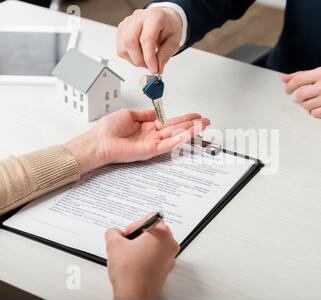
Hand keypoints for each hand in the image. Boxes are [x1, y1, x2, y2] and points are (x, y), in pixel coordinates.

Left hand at [65, 108, 209, 174]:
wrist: (98, 142)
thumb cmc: (107, 131)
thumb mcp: (129, 114)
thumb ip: (144, 114)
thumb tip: (155, 112)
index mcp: (147, 127)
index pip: (170, 122)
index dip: (184, 118)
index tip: (195, 116)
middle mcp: (152, 136)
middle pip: (177, 128)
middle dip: (193, 124)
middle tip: (206, 121)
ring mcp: (153, 144)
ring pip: (176, 136)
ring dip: (191, 131)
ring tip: (203, 125)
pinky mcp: (151, 151)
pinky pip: (169, 144)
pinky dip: (180, 138)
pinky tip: (190, 133)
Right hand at [105, 213, 179, 299]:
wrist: (135, 294)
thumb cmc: (131, 272)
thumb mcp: (113, 244)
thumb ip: (113, 232)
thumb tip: (113, 232)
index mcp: (162, 232)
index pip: (150, 217)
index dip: (135, 224)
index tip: (128, 233)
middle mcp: (170, 243)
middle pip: (155, 229)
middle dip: (139, 235)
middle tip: (128, 243)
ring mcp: (170, 256)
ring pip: (156, 243)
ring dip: (143, 246)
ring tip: (131, 254)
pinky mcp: (167, 267)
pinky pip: (158, 255)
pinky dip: (148, 257)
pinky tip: (136, 263)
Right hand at [117, 7, 182, 73]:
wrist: (164, 18)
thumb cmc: (169, 27)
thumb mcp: (174, 41)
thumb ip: (165, 55)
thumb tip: (157, 68)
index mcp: (154, 16)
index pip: (146, 39)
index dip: (149, 58)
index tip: (154, 69)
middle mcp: (139, 17)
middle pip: (130, 41)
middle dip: (139, 60)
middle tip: (150, 67)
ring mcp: (128, 22)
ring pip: (123, 47)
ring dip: (134, 60)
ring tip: (146, 61)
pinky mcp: (122, 29)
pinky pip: (120, 49)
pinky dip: (129, 57)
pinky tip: (139, 56)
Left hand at [282, 67, 320, 117]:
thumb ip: (303, 75)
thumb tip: (284, 78)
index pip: (298, 80)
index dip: (289, 86)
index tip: (288, 90)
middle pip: (300, 95)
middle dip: (302, 96)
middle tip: (309, 95)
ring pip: (306, 105)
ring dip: (310, 104)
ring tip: (319, 99)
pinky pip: (314, 113)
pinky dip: (316, 111)